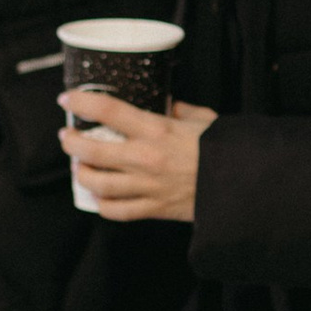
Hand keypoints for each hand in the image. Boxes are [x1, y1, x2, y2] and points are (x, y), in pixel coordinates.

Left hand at [61, 91, 214, 217]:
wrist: (243, 187)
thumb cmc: (225, 150)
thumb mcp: (204, 120)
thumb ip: (181, 111)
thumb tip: (167, 104)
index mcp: (158, 130)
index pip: (108, 111)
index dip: (82, 102)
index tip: (67, 99)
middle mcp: (146, 158)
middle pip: (92, 150)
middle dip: (72, 142)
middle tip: (67, 136)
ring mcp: (147, 186)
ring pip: (98, 183)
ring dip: (82, 173)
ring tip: (79, 166)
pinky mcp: (154, 209)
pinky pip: (117, 211)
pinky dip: (103, 205)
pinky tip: (99, 197)